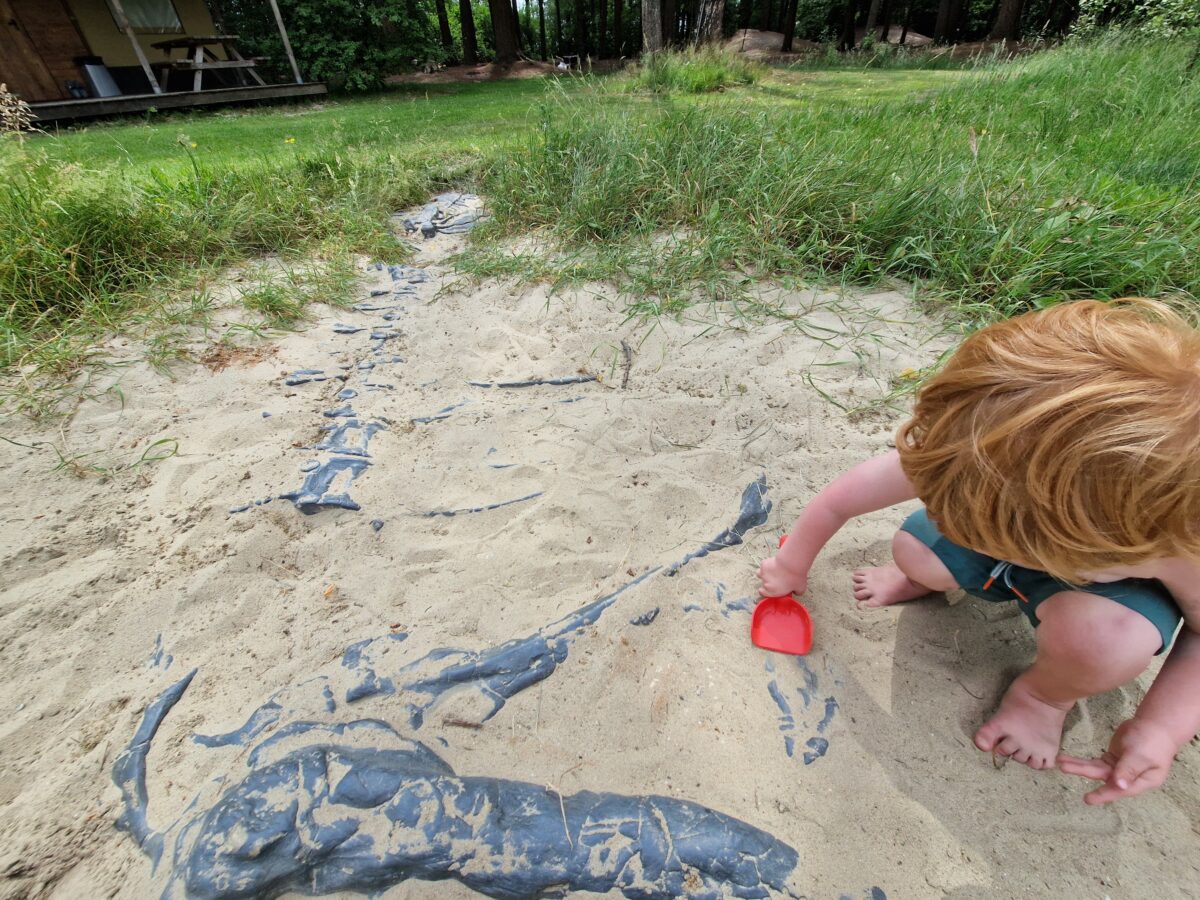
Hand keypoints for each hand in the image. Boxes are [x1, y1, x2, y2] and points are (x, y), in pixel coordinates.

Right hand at [757, 555, 806, 597]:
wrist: (791, 563)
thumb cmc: (795, 577)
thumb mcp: (800, 588)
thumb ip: (797, 592)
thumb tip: (797, 592)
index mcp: (772, 592)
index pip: (763, 593)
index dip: (766, 591)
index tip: (770, 589)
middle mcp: (765, 583)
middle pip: (763, 583)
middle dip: (768, 581)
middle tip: (777, 578)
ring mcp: (763, 573)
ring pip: (759, 573)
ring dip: (764, 573)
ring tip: (772, 571)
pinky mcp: (763, 564)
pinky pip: (764, 564)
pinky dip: (767, 564)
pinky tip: (774, 563)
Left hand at [1057, 718, 1178, 805]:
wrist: (1155, 725)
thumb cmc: (1152, 741)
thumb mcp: (1141, 756)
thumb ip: (1129, 770)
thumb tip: (1119, 785)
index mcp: (1141, 782)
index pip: (1120, 790)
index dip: (1104, 794)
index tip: (1088, 799)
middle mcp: (1129, 778)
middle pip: (1103, 777)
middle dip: (1083, 771)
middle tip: (1063, 768)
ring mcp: (1119, 769)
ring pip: (1097, 769)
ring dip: (1079, 765)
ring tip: (1060, 762)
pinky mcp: (1112, 759)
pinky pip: (1095, 762)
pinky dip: (1083, 761)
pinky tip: (1068, 760)